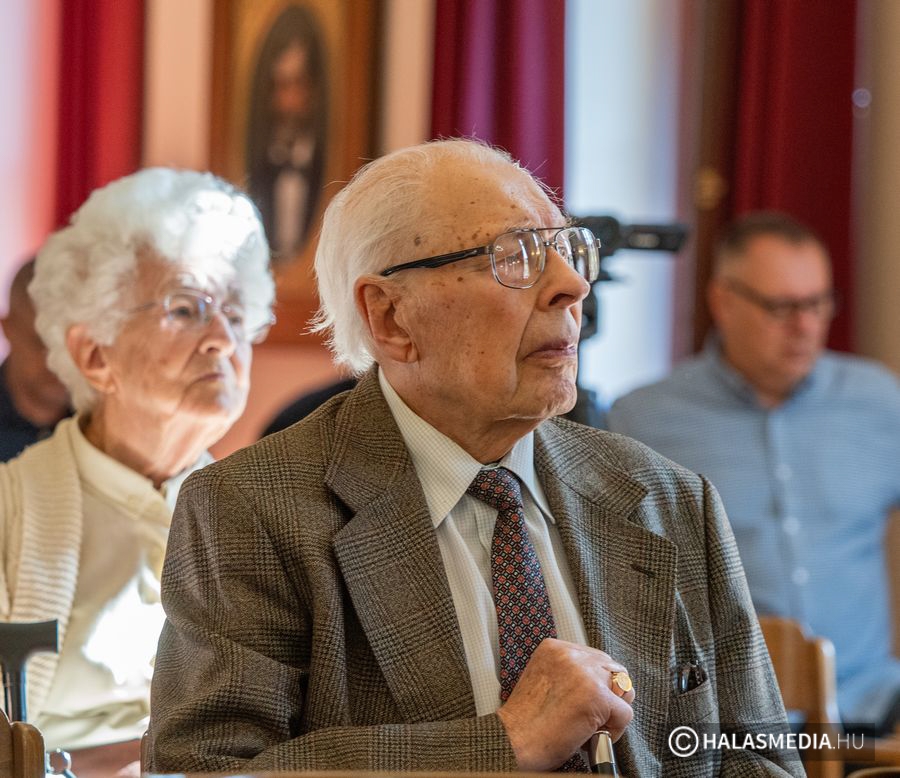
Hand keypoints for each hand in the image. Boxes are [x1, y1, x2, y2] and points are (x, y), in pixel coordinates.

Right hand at [495, 638, 634, 770]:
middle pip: (613, 669)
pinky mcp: (597, 697)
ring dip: (613, 710)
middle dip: (609, 694)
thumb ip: (568, 674)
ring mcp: (585, 674)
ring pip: (623, 689)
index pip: (595, 657)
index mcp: (554, 648)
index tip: (585, 701)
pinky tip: (593, 737)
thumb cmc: (526, 721)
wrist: (514, 742)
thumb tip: (601, 682)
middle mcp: (570, 655)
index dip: (596, 683)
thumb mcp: (543, 681)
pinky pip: (625, 713)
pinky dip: (615, 730)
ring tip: (592, 726)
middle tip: (593, 716)